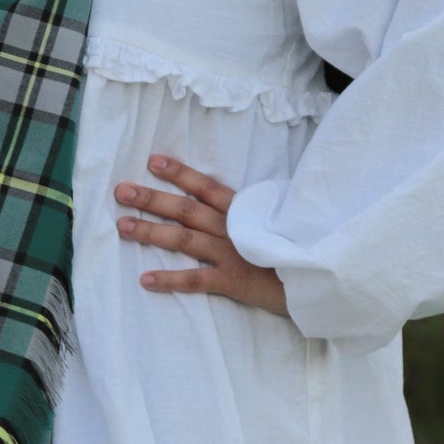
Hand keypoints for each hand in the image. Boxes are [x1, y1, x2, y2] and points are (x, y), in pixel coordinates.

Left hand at [114, 155, 288, 316]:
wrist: (322, 277)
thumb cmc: (300, 248)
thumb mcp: (280, 220)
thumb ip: (256, 212)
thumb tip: (232, 203)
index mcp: (244, 210)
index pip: (206, 186)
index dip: (179, 173)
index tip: (153, 161)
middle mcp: (233, 228)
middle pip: (186, 209)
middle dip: (152, 198)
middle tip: (121, 191)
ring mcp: (232, 254)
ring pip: (184, 239)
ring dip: (151, 232)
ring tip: (122, 227)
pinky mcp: (234, 281)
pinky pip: (196, 280)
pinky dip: (170, 280)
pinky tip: (145, 279)